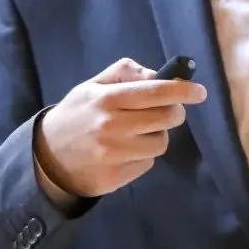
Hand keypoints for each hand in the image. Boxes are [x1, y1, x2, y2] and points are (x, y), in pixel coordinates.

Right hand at [34, 57, 207, 199]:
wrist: (48, 156)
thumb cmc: (77, 115)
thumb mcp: (93, 85)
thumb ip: (125, 72)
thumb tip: (159, 74)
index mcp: (107, 98)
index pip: (156, 91)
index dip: (183, 91)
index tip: (200, 92)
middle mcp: (112, 126)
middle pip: (166, 118)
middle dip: (174, 113)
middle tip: (168, 112)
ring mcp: (115, 154)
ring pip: (161, 143)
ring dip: (156, 136)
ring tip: (137, 133)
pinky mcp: (117, 176)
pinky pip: (147, 162)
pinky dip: (143, 155)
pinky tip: (125, 152)